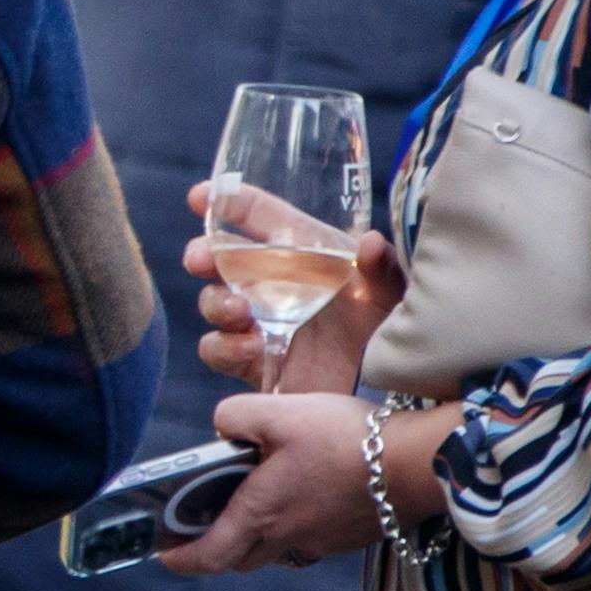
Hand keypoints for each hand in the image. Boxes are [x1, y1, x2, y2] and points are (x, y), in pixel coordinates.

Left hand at [156, 391, 388, 575]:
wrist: (419, 462)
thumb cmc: (347, 440)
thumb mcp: (279, 412)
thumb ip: (236, 417)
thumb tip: (221, 428)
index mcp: (261, 515)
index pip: (208, 556)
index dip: (181, 559)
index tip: (165, 553)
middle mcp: (289, 538)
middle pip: (240, 557)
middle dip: (216, 546)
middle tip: (204, 522)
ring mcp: (324, 541)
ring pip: (277, 549)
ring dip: (259, 534)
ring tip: (257, 498)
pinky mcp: (352, 535)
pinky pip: (311, 538)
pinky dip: (297, 523)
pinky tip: (306, 491)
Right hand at [183, 184, 405, 396]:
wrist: (381, 393)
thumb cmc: (387, 331)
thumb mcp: (391, 294)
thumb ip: (381, 268)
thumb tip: (369, 243)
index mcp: (304, 252)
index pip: (261, 217)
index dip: (229, 202)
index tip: (199, 196)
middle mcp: (274, 283)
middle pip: (222, 258)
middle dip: (202, 253)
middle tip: (200, 260)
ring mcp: (259, 321)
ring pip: (213, 302)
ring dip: (215, 302)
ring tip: (238, 311)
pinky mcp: (251, 359)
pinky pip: (217, 348)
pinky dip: (225, 346)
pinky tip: (250, 346)